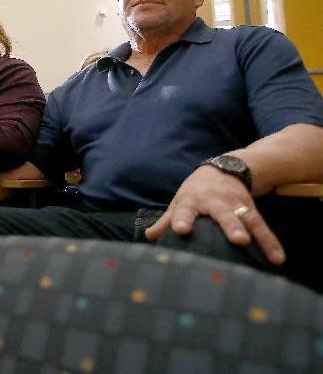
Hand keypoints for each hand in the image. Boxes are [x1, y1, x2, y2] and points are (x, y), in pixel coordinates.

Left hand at [145, 165, 284, 264]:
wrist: (224, 170)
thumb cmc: (195, 192)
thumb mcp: (179, 202)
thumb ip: (166, 221)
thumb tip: (149, 237)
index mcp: (192, 200)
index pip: (185, 210)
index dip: (183, 219)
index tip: (181, 230)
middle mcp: (216, 201)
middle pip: (224, 214)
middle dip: (232, 226)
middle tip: (239, 240)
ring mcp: (236, 205)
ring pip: (248, 220)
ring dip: (259, 236)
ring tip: (269, 254)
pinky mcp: (251, 209)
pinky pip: (262, 227)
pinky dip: (271, 242)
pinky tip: (278, 258)